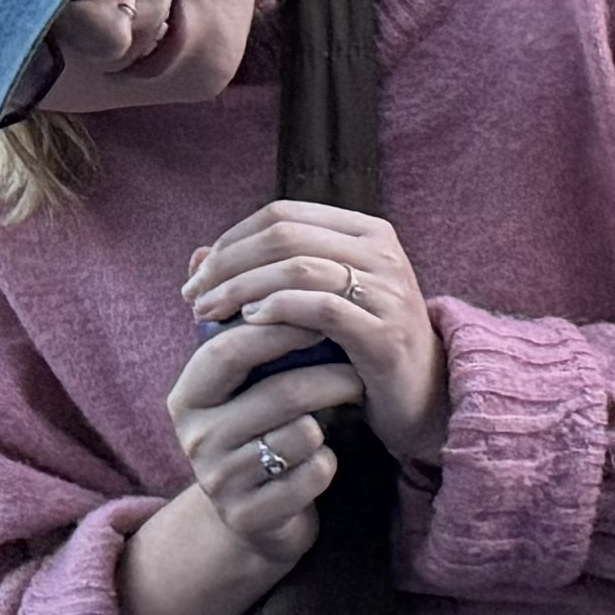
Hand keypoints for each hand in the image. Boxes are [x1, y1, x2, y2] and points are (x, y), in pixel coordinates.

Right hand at [114, 319, 347, 614]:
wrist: (251, 516)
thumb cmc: (256, 429)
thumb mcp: (239, 381)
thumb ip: (233, 323)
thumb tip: (203, 250)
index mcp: (187, 396)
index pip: (228, 349)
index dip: (279, 328)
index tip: (324, 313)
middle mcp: (194, 438)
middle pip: (277, 393)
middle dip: (327, 376)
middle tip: (357, 366)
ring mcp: (219, 481)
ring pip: (300, 435)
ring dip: (331, 422)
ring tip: (339, 414)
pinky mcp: (249, 517)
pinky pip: (312, 475)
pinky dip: (327, 464)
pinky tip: (321, 461)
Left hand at [177, 199, 447, 465]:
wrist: (420, 400)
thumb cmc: (357, 349)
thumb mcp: (312, 302)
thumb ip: (263, 274)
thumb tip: (195, 257)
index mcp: (365, 231)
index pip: (283, 214)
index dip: (232, 239)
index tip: (198, 274)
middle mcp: (381, 250)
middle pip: (285, 236)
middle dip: (228, 264)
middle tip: (193, 297)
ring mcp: (389, 289)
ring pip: (298, 268)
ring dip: (242, 289)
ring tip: (209, 313)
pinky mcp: (386, 332)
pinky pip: (322, 309)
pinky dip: (278, 309)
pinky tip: (249, 323)